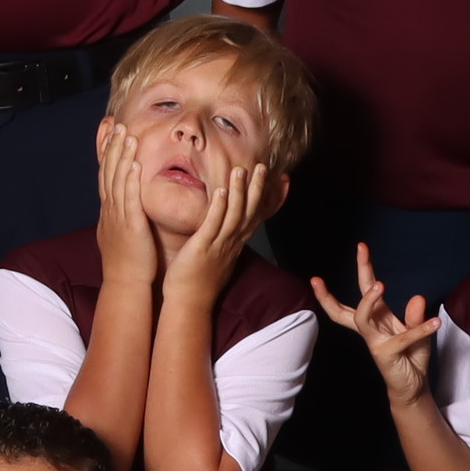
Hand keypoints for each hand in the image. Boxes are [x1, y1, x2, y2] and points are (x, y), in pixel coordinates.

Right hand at [91, 121, 160, 287]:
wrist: (125, 284)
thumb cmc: (128, 262)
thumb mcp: (119, 233)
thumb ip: (120, 215)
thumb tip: (118, 205)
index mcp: (109, 210)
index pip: (105, 174)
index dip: (105, 151)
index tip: (107, 131)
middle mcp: (110, 210)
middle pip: (108, 172)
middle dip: (111, 146)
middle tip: (115, 124)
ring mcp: (118, 217)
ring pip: (117, 180)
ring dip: (121, 156)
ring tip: (125, 134)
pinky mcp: (130, 225)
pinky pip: (129, 198)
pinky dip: (130, 180)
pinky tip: (134, 163)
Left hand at [165, 158, 279, 293]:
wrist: (190, 303)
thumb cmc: (199, 280)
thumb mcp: (218, 257)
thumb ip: (224, 240)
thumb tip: (226, 228)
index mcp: (236, 243)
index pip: (257, 217)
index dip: (268, 198)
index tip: (279, 181)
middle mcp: (232, 243)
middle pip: (250, 212)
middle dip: (257, 188)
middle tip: (262, 167)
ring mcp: (219, 245)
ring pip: (234, 215)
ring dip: (239, 191)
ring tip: (241, 170)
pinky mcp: (203, 247)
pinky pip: (213, 224)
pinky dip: (218, 206)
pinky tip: (221, 190)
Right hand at [308, 245, 443, 408]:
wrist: (413, 386)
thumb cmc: (411, 356)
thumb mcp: (418, 330)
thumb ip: (415, 315)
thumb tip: (417, 297)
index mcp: (379, 318)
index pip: (365, 290)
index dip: (363, 268)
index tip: (361, 246)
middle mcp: (372, 329)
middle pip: (351, 305)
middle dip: (346, 283)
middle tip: (347, 261)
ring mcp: (376, 342)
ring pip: (364, 319)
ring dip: (370, 300)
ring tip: (381, 284)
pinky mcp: (386, 354)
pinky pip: (403, 338)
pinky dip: (420, 329)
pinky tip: (436, 322)